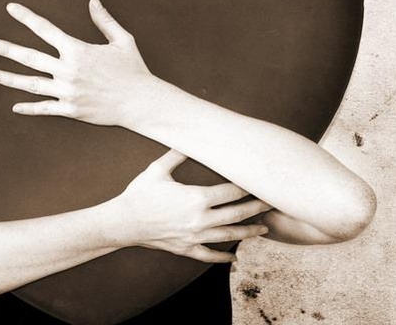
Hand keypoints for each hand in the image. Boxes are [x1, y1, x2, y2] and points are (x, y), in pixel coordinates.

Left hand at [0, 0, 154, 126]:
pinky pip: (45, 109)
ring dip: (10, 78)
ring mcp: (68, 92)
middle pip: (30, 58)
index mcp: (78, 50)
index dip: (26, 17)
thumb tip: (93, 0)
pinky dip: (29, 108)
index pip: (46, 30)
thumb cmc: (134, 70)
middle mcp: (69, 71)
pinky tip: (15, 106)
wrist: (142, 102)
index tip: (11, 8)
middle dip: (8, 49)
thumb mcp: (122, 40)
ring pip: (32, 84)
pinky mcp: (71, 110)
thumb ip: (104, 20)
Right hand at [104, 150, 271, 262]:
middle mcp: (200, 219)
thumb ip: (177, 153)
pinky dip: (223, 258)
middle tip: (272, 204)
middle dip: (257, 208)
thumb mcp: (158, 169)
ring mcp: (194, 236)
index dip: (248, 187)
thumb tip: (188, 137)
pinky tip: (234, 257)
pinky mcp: (186, 249)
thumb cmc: (140, 193)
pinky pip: (209, 256)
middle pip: (237, 214)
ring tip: (264, 229)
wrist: (123, 222)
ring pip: (229, 236)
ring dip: (249, 232)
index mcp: (196, 198)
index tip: (261, 183)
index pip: (231, 192)